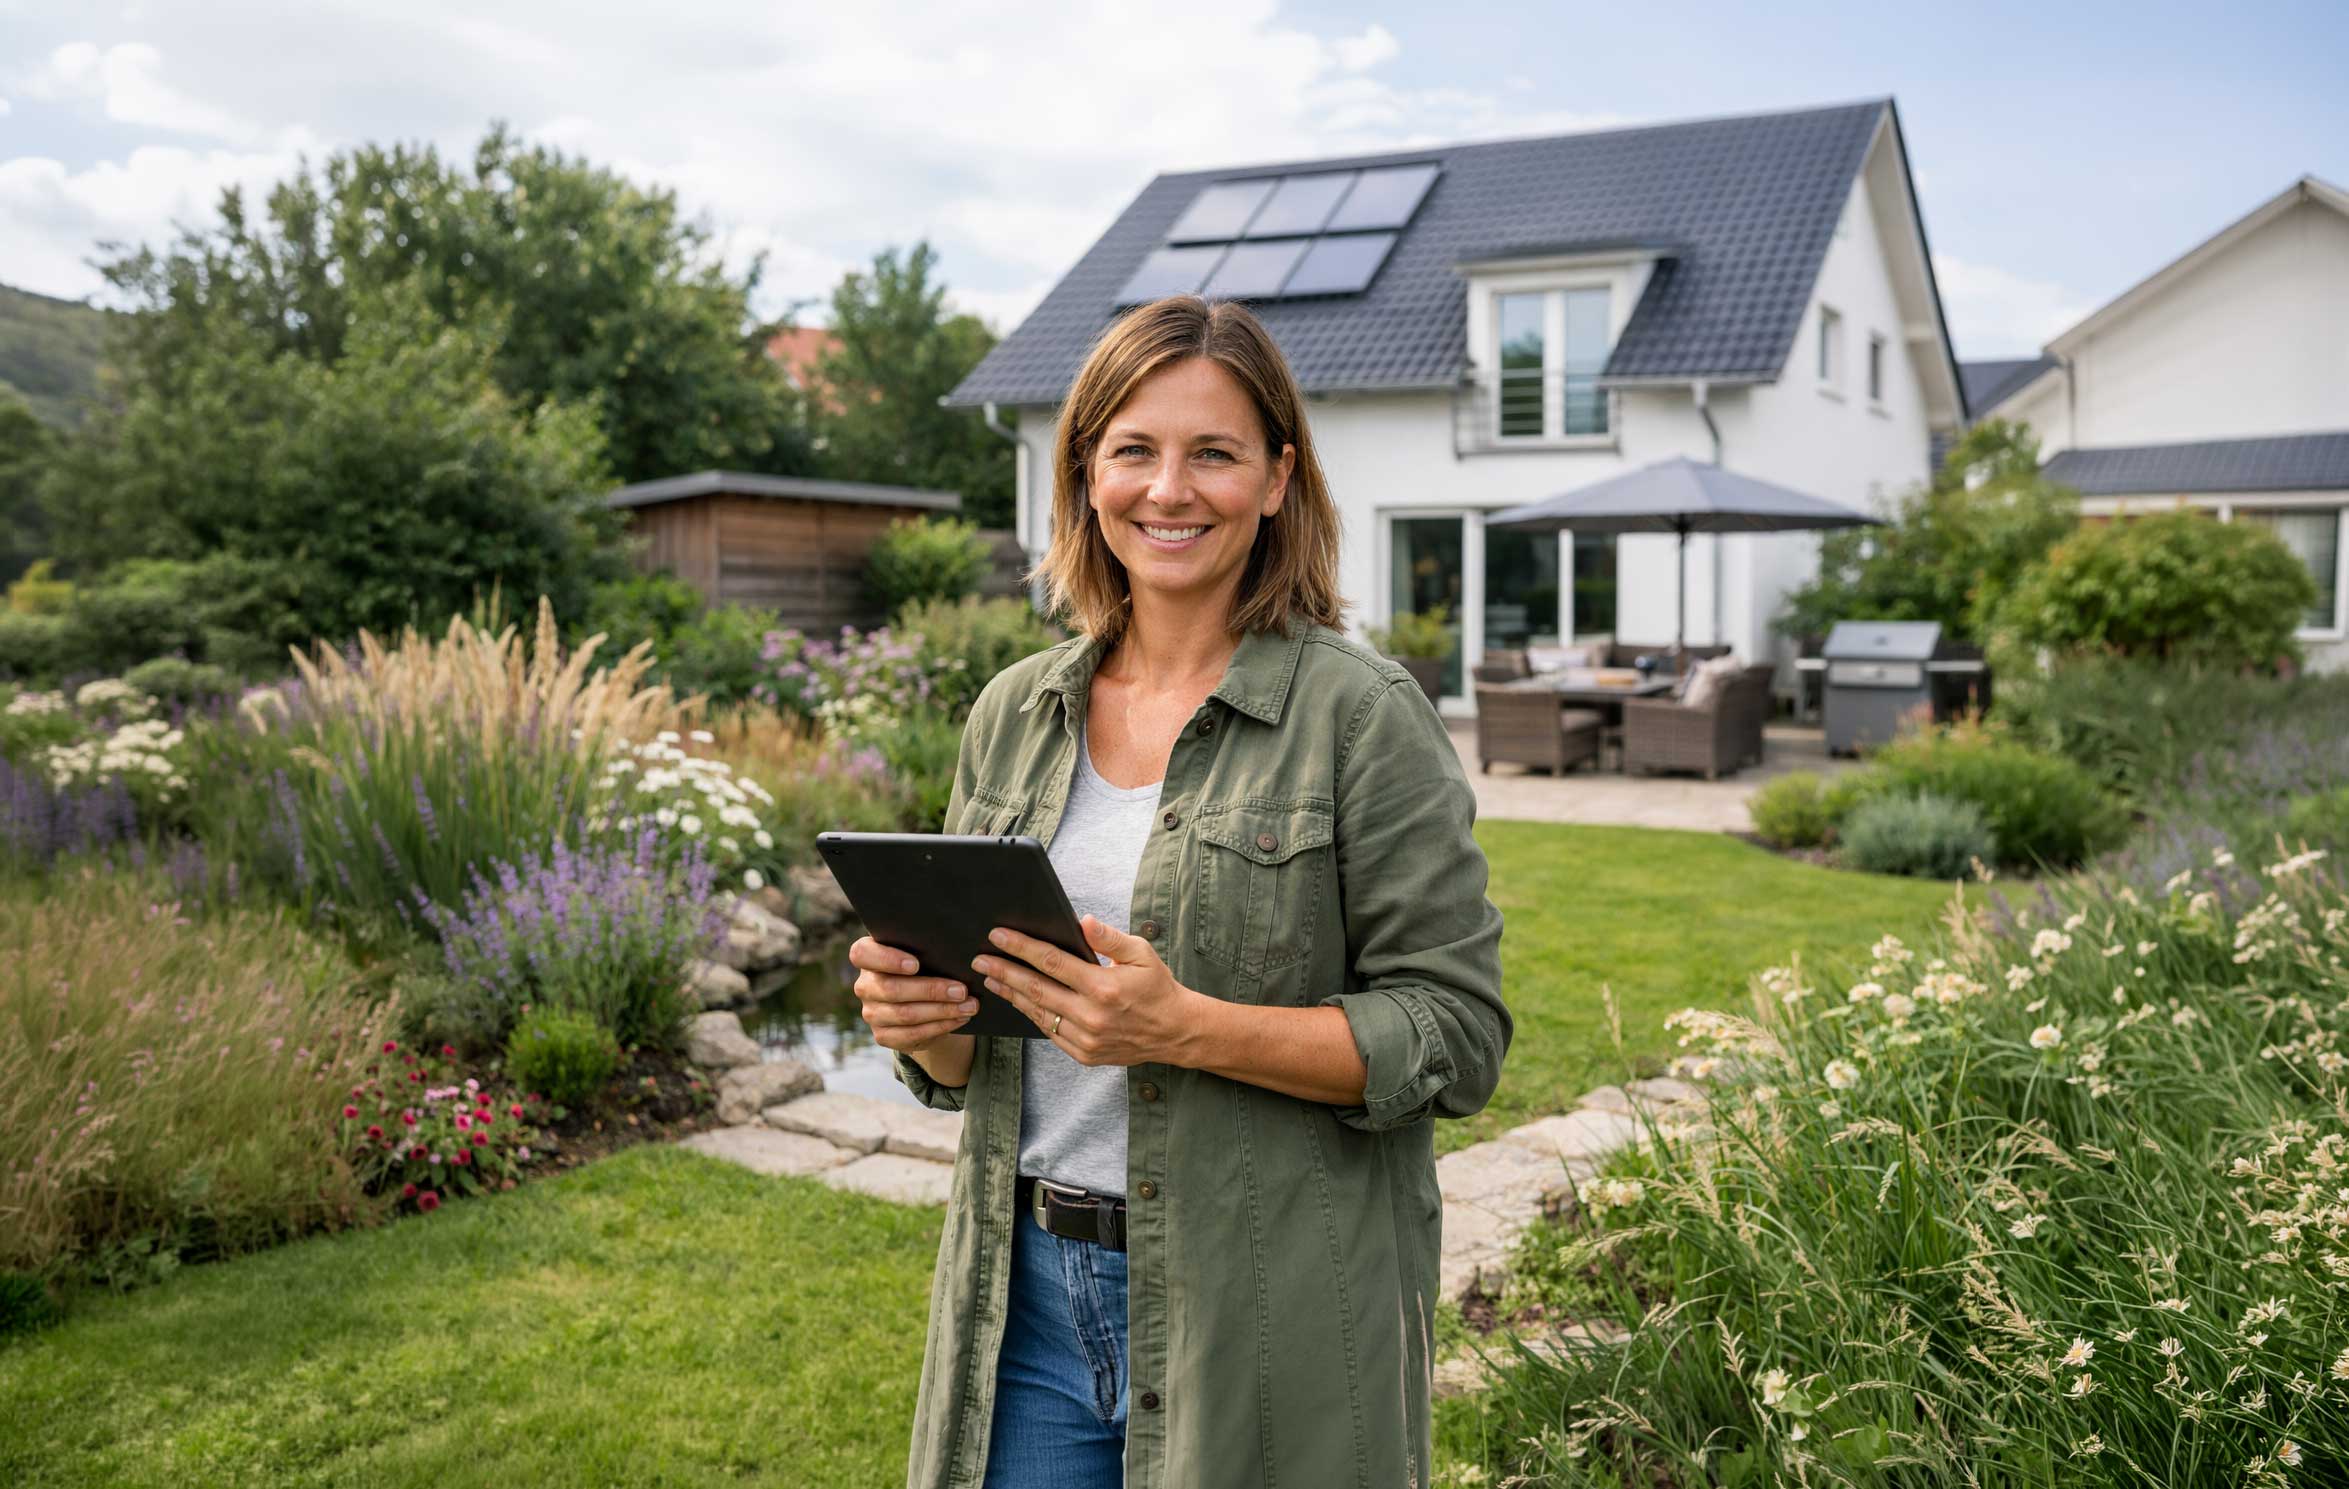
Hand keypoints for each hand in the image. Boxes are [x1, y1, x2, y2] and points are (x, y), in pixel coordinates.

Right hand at [848, 936, 979, 1053]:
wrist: (923, 1001)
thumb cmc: (926, 966)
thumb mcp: (924, 954)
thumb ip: (929, 948)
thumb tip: (959, 952)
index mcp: (868, 957)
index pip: (862, 954)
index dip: (887, 959)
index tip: (915, 964)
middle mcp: (865, 985)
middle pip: (891, 988)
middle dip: (931, 990)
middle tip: (961, 990)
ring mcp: (871, 1013)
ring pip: (905, 1014)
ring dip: (941, 1011)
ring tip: (969, 1006)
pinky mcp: (883, 1035)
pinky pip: (911, 1034)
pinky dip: (940, 1026)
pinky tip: (959, 1019)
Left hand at [973, 916, 1205, 1067]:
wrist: (1175, 1031)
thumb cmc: (1157, 987)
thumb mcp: (1141, 953)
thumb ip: (1109, 937)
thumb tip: (1082, 922)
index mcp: (1103, 987)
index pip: (1052, 962)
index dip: (1021, 947)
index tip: (998, 935)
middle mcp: (1091, 1016)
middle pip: (1035, 989)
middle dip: (1004, 972)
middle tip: (980, 960)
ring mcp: (1085, 1039)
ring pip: (1037, 1014)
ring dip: (1011, 995)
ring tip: (991, 980)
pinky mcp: (1083, 1054)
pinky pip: (1048, 1033)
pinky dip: (1030, 1015)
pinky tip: (1018, 1001)